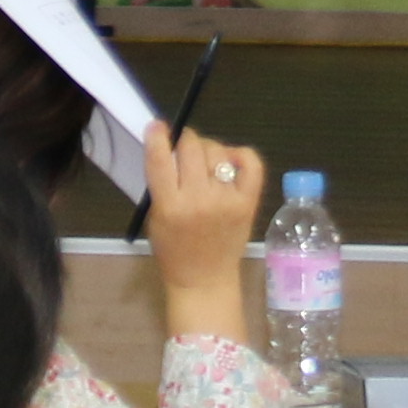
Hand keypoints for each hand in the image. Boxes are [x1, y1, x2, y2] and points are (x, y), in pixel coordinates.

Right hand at [146, 123, 268, 339]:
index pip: (159, 159)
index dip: (157, 136)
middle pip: (191, 147)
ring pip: (217, 151)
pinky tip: (231, 161)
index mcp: (170, 206)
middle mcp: (199, 200)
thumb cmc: (174, 250)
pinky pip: (251, 164)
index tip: (157, 127)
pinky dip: (241, 154)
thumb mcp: (156, 216)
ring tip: (205, 161)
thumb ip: (161, 184)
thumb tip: (168, 147)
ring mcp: (227, 201)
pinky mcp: (248, 203)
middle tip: (184, 148)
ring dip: (208, 149)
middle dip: (185, 141)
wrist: (204, 280)